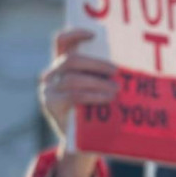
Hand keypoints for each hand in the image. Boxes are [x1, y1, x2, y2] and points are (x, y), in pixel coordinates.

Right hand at [38, 28, 117, 176]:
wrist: (82, 143)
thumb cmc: (96, 111)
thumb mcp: (97, 88)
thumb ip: (101, 74)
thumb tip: (126, 63)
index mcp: (63, 64)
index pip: (61, 41)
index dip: (75, 34)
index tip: (94, 35)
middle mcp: (52, 74)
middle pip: (71, 60)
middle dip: (96, 63)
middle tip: (115, 71)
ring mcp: (49, 90)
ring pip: (72, 78)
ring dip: (97, 82)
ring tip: (115, 89)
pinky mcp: (52, 105)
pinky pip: (73, 95)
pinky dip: (92, 95)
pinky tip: (106, 98)